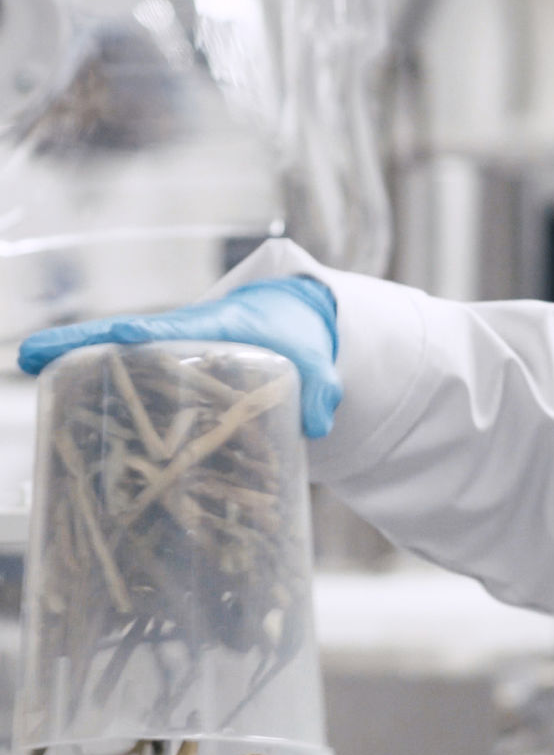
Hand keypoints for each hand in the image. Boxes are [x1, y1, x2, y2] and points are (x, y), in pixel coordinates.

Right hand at [17, 276, 341, 437]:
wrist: (293, 328)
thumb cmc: (302, 339)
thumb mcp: (317, 362)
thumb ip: (322, 389)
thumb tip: (318, 421)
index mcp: (215, 330)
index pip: (170, 329)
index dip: (139, 335)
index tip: (114, 337)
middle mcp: (183, 343)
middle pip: (122, 343)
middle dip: (78, 347)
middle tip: (31, 356)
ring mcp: (170, 365)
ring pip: (118, 369)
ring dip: (75, 373)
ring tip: (31, 377)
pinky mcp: (168, 387)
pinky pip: (129, 392)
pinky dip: (98, 399)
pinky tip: (66, 426)